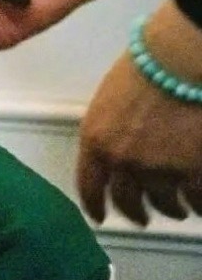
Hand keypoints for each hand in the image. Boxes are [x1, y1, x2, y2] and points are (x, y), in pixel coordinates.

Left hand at [76, 52, 201, 224]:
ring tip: (179, 210)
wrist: (178, 62)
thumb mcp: (108, 103)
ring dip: (171, 209)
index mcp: (95, 141)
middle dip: (135, 213)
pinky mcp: (193, 172)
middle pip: (127, 201)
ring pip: (164, 204)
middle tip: (143, 217)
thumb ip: (108, 134)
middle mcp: (123, 162)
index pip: (89, 186)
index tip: (100, 217)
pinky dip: (199, 204)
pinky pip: (197, 200)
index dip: (95, 205)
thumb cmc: (144, 68)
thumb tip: (117, 154)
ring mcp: (159, 169)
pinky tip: (199, 203)